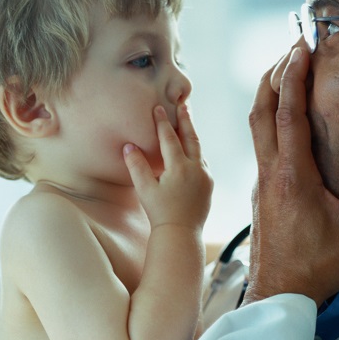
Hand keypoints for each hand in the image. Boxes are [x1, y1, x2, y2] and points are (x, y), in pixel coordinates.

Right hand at [124, 103, 212, 230]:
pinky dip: (196, 153)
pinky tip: (191, 152)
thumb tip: (129, 145)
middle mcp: (196, 169)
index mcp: (179, 167)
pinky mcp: (209, 185)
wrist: (181, 234)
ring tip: (187, 124)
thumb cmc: (160, 213)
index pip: (169, 138)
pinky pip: (202, 163)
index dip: (162, 122)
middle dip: (185, 120)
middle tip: (183, 105)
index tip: (159, 107)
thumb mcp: (145, 189)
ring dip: (192, 136)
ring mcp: (205, 177)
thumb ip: (137, 166)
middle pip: (191, 138)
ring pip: (198, 150)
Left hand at [246, 46, 338, 305]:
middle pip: (262, 111)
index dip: (294, 76)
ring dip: (268, 97)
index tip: (301, 46)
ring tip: (284, 74)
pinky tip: (284, 126)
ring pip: (256, 129)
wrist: (279, 295)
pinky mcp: (261, 196)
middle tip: (291, 48)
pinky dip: (269, 124)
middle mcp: (271, 174)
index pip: (288, 113)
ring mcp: (261, 185)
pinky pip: (260, 148)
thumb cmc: (316, 268)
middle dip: (274, 74)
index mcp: (293, 176)